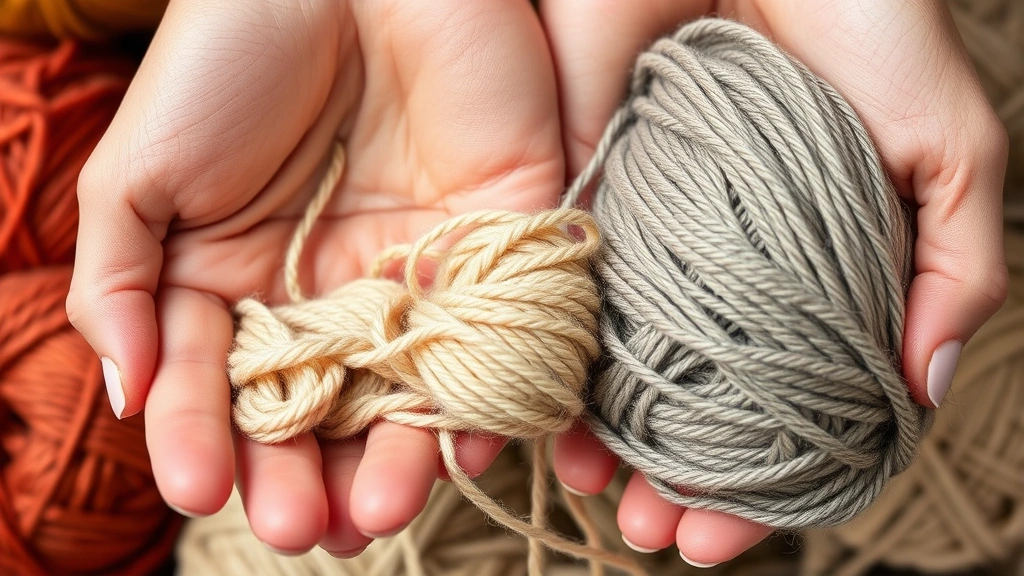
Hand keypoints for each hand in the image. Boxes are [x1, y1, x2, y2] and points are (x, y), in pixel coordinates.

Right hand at [66, 0, 559, 555]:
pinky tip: (458, 449)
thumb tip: (122, 397)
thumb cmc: (230, 53)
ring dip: (396, 460)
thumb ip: (120, 283)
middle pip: (327, 410)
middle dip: (310, 473)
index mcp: (245, 282)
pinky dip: (484, 397)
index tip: (203, 490)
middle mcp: (335, 293)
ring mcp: (419, 274)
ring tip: (375, 511)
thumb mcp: (141, 168)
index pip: (228, 388)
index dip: (210, 441)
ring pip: (412, 393)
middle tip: (301, 526)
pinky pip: (497, 337)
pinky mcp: (500, 244)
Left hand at [540, 0, 1006, 565]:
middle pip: (693, 397)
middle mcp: (724, 267)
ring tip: (597, 494)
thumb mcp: (947, 142)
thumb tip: (921, 389)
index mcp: (810, 270)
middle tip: (654, 535)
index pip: (785, 400)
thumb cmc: (864, 17)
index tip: (728, 538)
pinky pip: (556, 289)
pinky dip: (546, 353)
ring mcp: (648, 234)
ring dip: (601, 436)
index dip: (762, 479)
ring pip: (615, 359)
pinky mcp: (580, 191)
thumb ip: (954, 263)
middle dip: (672, 477)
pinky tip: (542, 416)